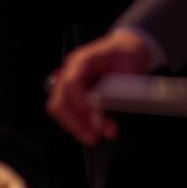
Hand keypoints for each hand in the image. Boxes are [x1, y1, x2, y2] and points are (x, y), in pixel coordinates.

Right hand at [45, 29, 156, 144]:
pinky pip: (65, 111)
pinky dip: (75, 124)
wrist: (127, 50)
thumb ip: (116, 89)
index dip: (81, 103)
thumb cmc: (128, 56)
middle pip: (59, 99)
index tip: (96, 120)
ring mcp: (68, 82)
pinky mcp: (72, 93)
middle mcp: (69, 71)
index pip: (71, 83)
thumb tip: (102, 110)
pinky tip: (88, 131)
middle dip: (75, 121)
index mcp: (82, 60)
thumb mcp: (128, 68)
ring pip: (58, 107)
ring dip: (74, 126)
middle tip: (94, 136)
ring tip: (93, 137)